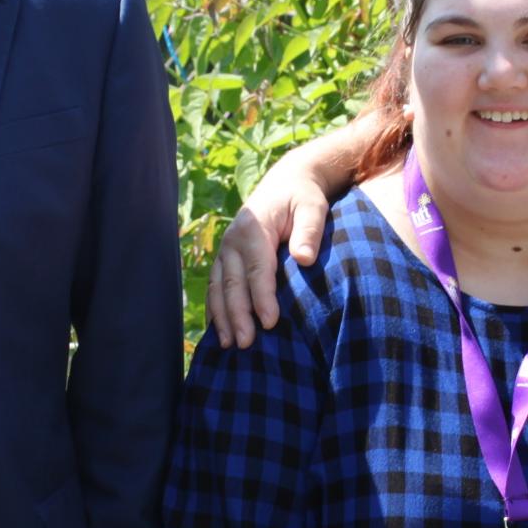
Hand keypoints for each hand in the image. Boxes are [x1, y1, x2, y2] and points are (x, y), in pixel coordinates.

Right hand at [207, 160, 333, 349]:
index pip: (257, 268)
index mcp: (254, 228)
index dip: (262, 297)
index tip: (270, 322)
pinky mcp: (225, 259)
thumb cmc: (303, 197)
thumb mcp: (313, 206)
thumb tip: (304, 258)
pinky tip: (218, 331)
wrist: (286, 182)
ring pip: (218, 287)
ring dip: (222, 317)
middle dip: (237, 315)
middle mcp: (233, 240)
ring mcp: (225, 250)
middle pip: (232, 283)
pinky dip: (215, 309)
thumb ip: (309, 231)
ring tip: (229, 345)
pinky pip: (215, 286)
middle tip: (245, 343)